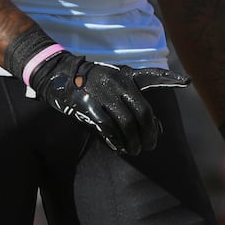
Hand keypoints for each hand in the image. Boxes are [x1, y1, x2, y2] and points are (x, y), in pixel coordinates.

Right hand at [29, 49, 188, 156]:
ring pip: (124, 122)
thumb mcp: (120, 75)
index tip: (158, 136)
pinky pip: (104, 125)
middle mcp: (117, 88)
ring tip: (134, 150)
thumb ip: (139, 88)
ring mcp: (102, 97)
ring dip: (131, 140)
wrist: (63, 74)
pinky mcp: (86, 106)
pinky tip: (118, 147)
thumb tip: (161, 101)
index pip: (145, 106)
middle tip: (148, 147)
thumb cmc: (97, 78)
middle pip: (139, 115)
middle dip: (146, 134)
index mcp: (127, 80)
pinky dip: (113, 138)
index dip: (153, 124)